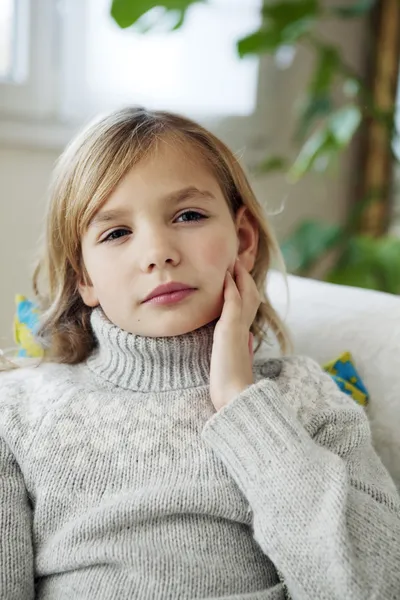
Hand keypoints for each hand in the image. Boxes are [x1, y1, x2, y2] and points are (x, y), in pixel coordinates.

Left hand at [210, 259, 260, 410]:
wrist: (235, 397)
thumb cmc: (232, 386)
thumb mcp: (236, 362)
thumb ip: (242, 348)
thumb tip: (248, 340)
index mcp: (245, 336)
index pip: (249, 307)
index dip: (246, 291)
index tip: (239, 278)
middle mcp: (246, 329)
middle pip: (251, 296)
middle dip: (245, 279)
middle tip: (238, 263)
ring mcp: (240, 328)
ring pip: (246, 295)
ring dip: (240, 277)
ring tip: (233, 263)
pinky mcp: (231, 330)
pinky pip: (233, 303)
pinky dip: (231, 287)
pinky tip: (227, 276)